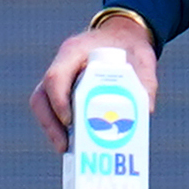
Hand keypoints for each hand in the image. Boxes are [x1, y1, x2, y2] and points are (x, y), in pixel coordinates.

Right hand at [29, 13, 160, 150]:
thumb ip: (146, 81)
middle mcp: (62, 64)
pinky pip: (52, 110)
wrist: (123, 39)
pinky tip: (71, 144)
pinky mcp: (63, 90)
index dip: (58, 101)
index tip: (70, 121)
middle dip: (50, 124)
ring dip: (51, 129)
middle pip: (42, 96)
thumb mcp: (142, 59)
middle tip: (65, 147)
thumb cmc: (130, 48)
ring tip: (66, 150)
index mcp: (76, 50)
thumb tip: (146, 111)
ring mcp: (60, 78)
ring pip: (42, 104)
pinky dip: (58, 128)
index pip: (56, 76)